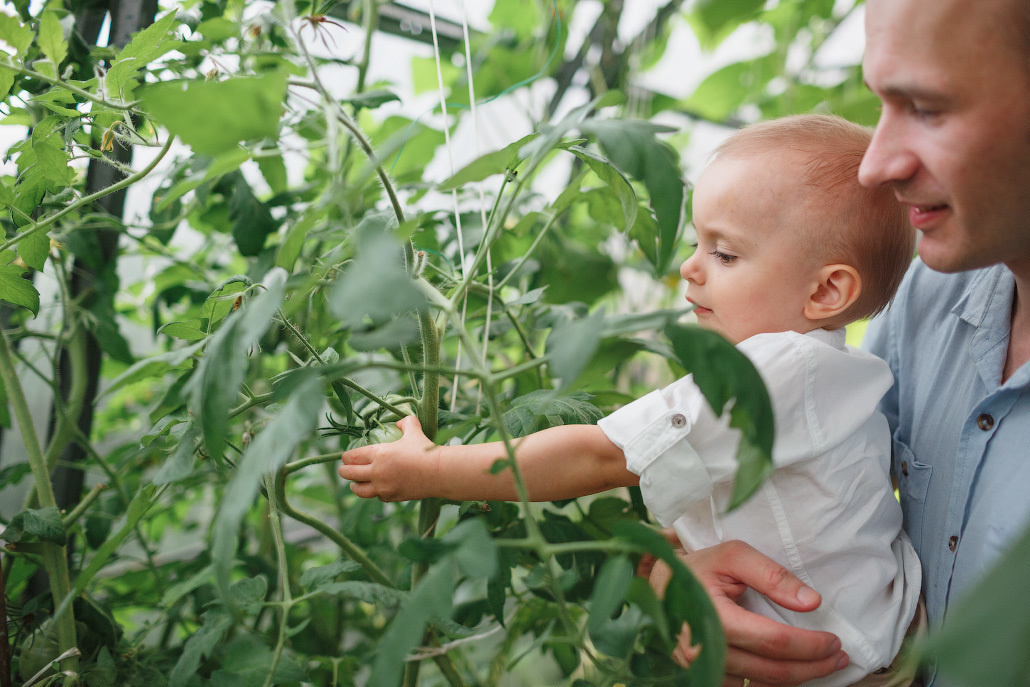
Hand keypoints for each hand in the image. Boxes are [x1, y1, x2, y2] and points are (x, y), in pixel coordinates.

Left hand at [339, 415, 437, 500]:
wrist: (439, 472)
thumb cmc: (426, 450)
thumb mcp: (414, 430)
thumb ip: (405, 423)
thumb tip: (399, 422)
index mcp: (379, 454)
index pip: (352, 457)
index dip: (345, 457)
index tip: (344, 457)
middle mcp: (377, 472)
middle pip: (349, 474)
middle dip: (344, 471)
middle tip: (344, 469)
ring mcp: (383, 487)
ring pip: (359, 490)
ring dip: (355, 486)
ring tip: (354, 484)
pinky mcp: (392, 497)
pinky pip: (378, 496)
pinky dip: (375, 493)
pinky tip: (377, 489)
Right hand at [659, 539, 849, 686]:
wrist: (655, 585)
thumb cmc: (696, 568)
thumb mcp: (733, 556)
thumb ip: (772, 575)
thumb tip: (812, 602)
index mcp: (716, 619)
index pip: (775, 642)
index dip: (810, 646)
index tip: (834, 641)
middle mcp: (707, 651)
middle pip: (772, 671)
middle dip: (813, 668)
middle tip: (839, 658)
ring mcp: (701, 668)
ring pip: (760, 685)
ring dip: (796, 679)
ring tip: (821, 666)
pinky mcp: (701, 675)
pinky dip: (771, 683)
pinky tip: (788, 672)